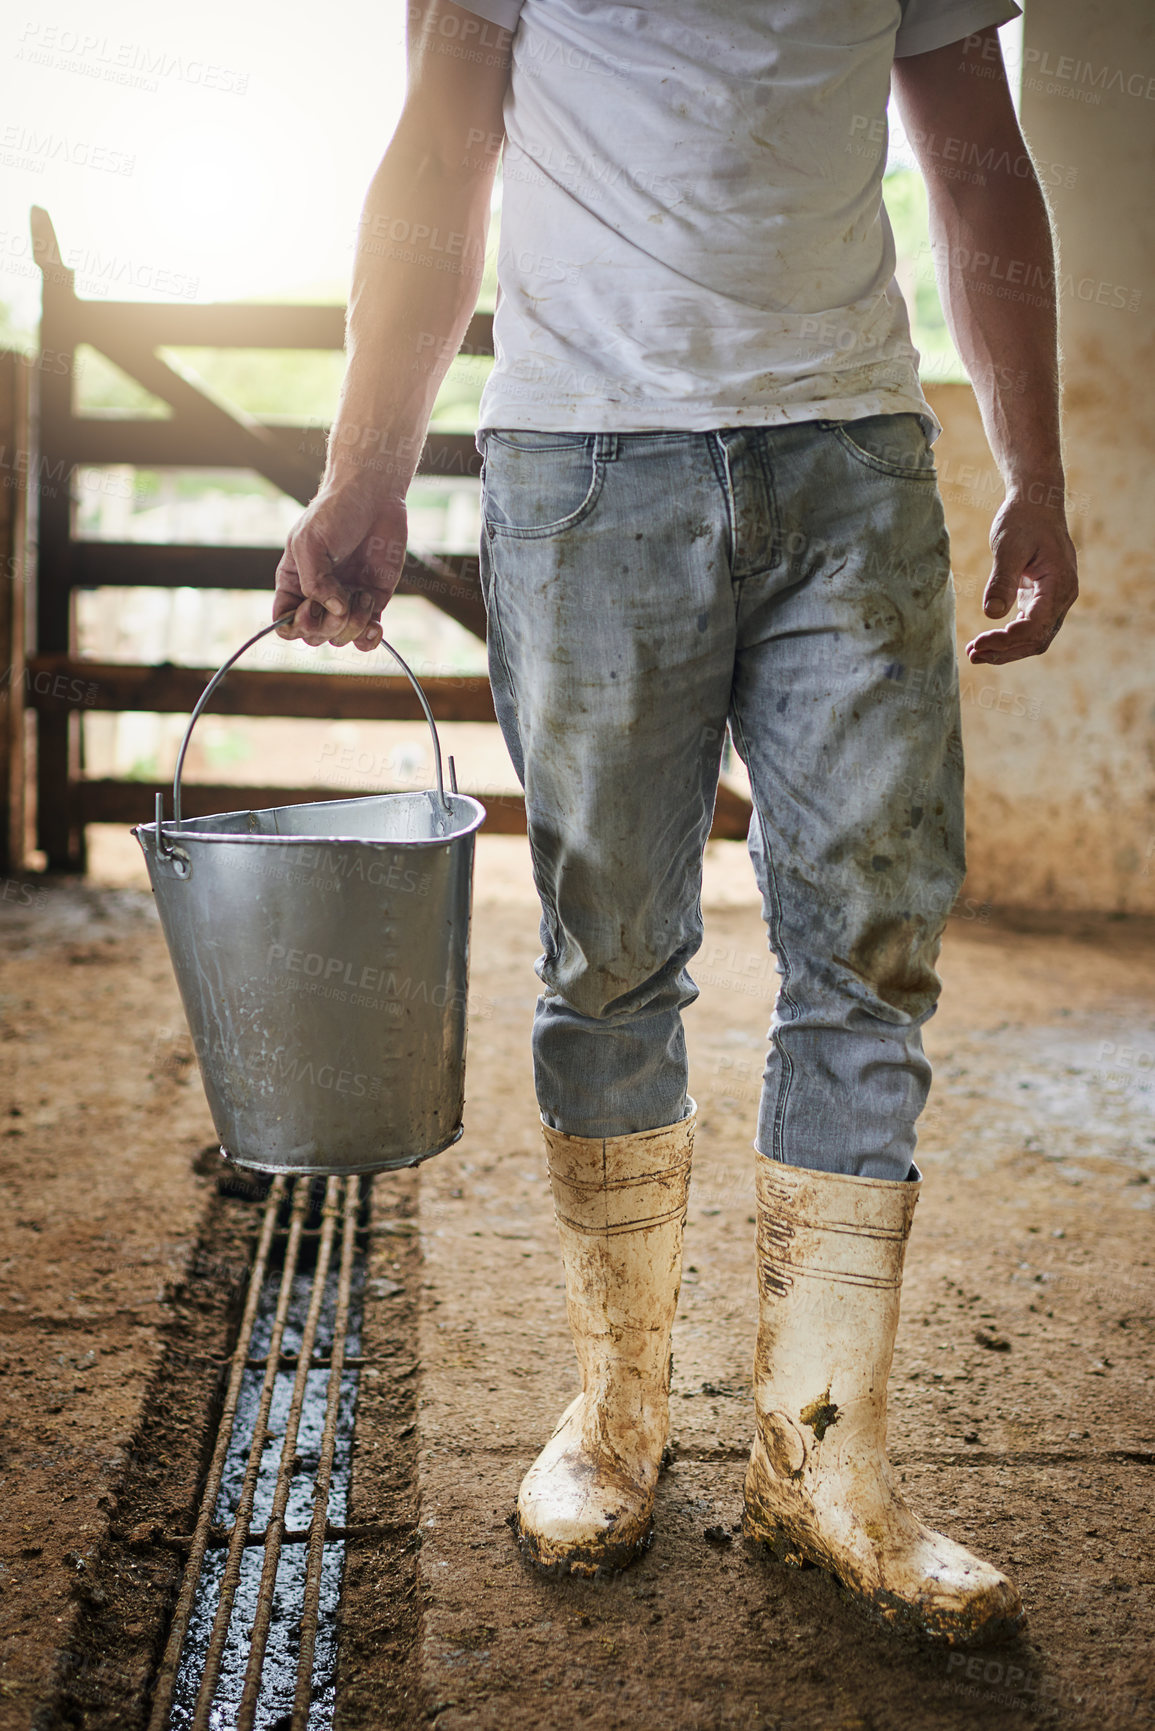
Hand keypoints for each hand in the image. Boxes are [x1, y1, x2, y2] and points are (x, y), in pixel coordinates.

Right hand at [273, 489, 407, 648]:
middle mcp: (318, 597)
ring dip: (352, 625)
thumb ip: (315, 581)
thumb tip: (335, 611)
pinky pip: (367, 636)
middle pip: (314, 637)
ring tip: (362, 595)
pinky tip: (375, 626)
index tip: (311, 606)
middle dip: (328, 626)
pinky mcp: (372, 601)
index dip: (296, 625)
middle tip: (342, 598)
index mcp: (294, 584)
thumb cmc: (334, 513)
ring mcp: (345, 601)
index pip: (285, 624)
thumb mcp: (310, 542)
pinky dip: (370, 638)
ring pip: (341, 639)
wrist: (372, 497)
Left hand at [966, 491, 1077, 664]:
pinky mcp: (1042, 599)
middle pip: (1036, 640)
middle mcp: (1062, 597)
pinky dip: (1007, 637)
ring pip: (1033, 638)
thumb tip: (992, 614)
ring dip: (1005, 650)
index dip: (1006, 641)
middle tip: (972, 654)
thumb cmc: (1024, 520)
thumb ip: (1002, 580)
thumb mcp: (1008, 546)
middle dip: (1004, 651)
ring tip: (974, 653)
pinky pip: (1028, 627)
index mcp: (1060, 585)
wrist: (1036, 504)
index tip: (978, 642)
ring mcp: (1054, 600)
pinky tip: (984, 642)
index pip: (1035, 627)